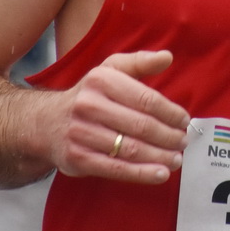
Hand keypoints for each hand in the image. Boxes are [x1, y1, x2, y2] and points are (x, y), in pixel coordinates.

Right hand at [52, 50, 190, 183]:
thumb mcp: (109, 71)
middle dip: (168, 136)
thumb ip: (139, 63)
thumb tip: (167, 57)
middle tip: (184, 142)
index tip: (185, 121)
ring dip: (160, 156)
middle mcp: (89, 105)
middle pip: (141, 125)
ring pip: (131, 149)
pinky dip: (142, 174)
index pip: (146, 99)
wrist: (45, 123)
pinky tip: (160, 174)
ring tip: (177, 159)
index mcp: (101, 80)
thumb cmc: (88, 96)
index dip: (170, 112)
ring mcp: (82, 133)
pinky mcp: (78, 158)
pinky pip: (116, 169)